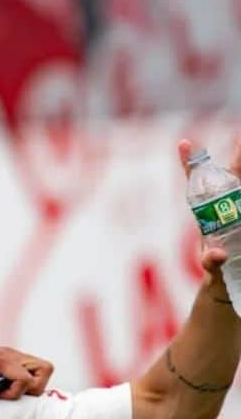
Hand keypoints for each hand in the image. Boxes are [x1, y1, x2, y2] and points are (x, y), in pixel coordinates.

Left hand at [0, 345, 53, 418]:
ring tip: (6, 393)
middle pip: (44, 369)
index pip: (26, 378)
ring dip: (30, 385)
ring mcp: (11, 356)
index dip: (16, 393)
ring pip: (41, 369)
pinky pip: (30, 370)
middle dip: (33, 388)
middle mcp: (9, 354)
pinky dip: (24, 383)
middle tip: (9, 396)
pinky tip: (2, 389)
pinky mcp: (8, 360)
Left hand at [180, 136, 240, 293]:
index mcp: (209, 209)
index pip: (196, 181)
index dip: (189, 162)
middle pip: (234, 172)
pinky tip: (240, 198)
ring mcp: (240, 206)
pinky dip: (240, 196)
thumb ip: (212, 262)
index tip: (183, 143)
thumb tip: (217, 256)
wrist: (231, 276)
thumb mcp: (211, 266)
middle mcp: (229, 202)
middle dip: (239, 153)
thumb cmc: (215, 266)